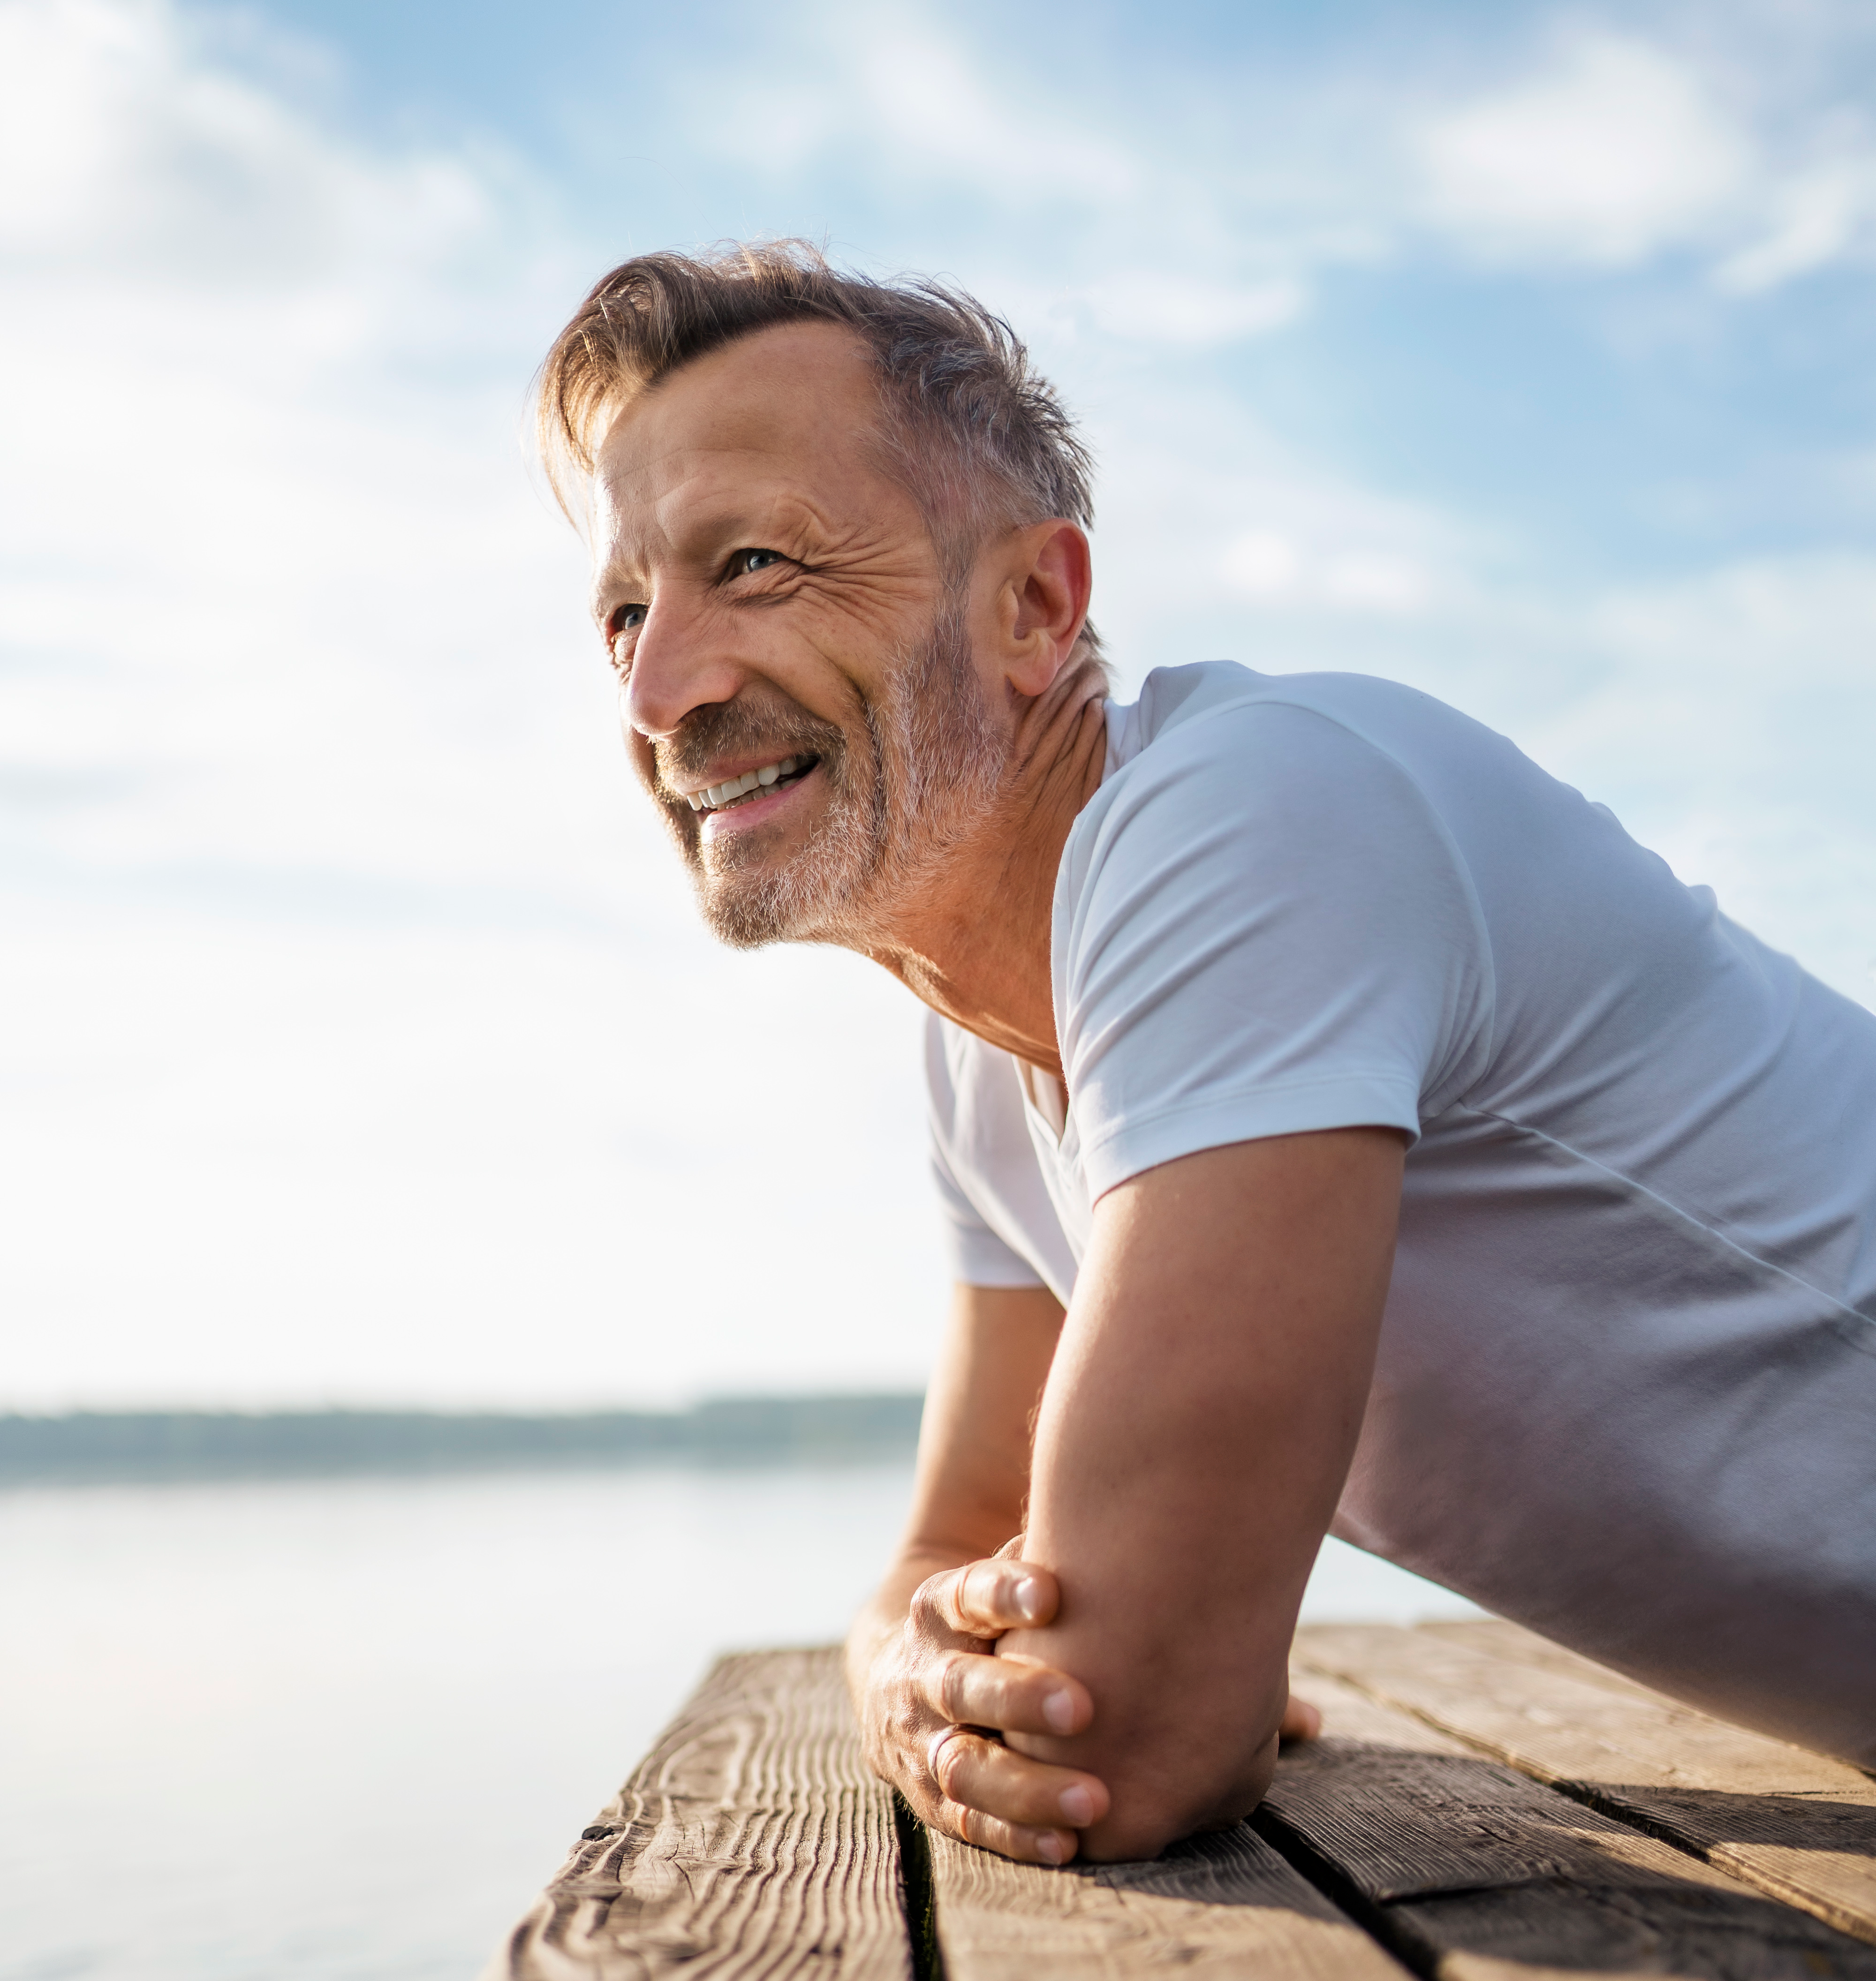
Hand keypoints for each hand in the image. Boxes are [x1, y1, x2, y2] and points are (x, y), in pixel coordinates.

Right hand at [850, 1553, 1111, 1864]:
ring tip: (1093, 1800)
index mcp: (938, 1608)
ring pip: (965, 1766)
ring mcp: (920, 1740)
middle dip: (1018, 1697)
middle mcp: (921, 1673)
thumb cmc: (984, 1618)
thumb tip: (1103, 1526)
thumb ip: (1033, 1560)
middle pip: (961, 1686)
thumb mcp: (993, 1579)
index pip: (966, 1595)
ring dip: (1028, 1786)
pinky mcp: (928, 1795)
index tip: (1051, 1594)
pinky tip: (1066, 1842)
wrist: (898, 1672)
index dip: (1003, 1593)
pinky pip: (969, 1821)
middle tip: (1082, 1707)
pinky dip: (1016, 1834)